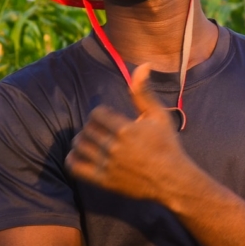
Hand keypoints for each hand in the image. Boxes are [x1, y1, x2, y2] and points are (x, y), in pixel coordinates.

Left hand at [65, 64, 192, 200]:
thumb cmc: (167, 145)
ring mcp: (108, 165)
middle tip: (102, 130)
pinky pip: (76, 167)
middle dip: (92, 127)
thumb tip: (143, 64)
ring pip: (80, 146)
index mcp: (125, 129)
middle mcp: (114, 147)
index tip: (110, 119)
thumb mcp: (158, 116)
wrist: (172, 180)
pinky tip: (81, 155)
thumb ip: (144, 92)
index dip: (101, 114)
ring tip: (92, 141)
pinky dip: (73, 159)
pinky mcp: (104, 181)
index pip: (96, 114)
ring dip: (82, 141)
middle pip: (87, 129)